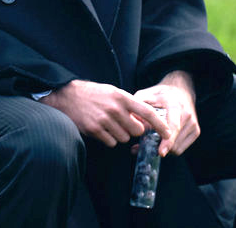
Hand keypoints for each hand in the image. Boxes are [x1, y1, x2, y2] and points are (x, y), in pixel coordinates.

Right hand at [41, 79, 168, 148]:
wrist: (66, 96)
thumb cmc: (91, 94)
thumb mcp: (112, 92)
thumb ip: (128, 104)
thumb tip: (145, 118)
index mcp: (121, 97)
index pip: (148, 112)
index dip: (161, 125)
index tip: (168, 133)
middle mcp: (115, 108)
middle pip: (137, 130)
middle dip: (133, 130)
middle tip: (123, 123)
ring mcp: (104, 120)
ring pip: (124, 138)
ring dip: (119, 134)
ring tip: (108, 124)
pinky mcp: (95, 130)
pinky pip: (112, 143)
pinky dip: (108, 139)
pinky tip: (100, 129)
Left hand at [134, 70, 199, 155]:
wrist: (181, 89)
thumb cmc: (161, 93)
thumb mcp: (146, 94)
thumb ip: (139, 108)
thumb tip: (133, 123)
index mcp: (175, 106)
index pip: (173, 126)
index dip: (167, 141)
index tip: (161, 152)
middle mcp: (187, 116)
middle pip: (174, 142)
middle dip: (158, 146)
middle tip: (142, 145)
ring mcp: (193, 125)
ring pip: (177, 148)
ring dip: (163, 148)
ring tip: (151, 141)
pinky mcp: (196, 131)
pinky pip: (181, 148)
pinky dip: (170, 148)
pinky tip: (161, 140)